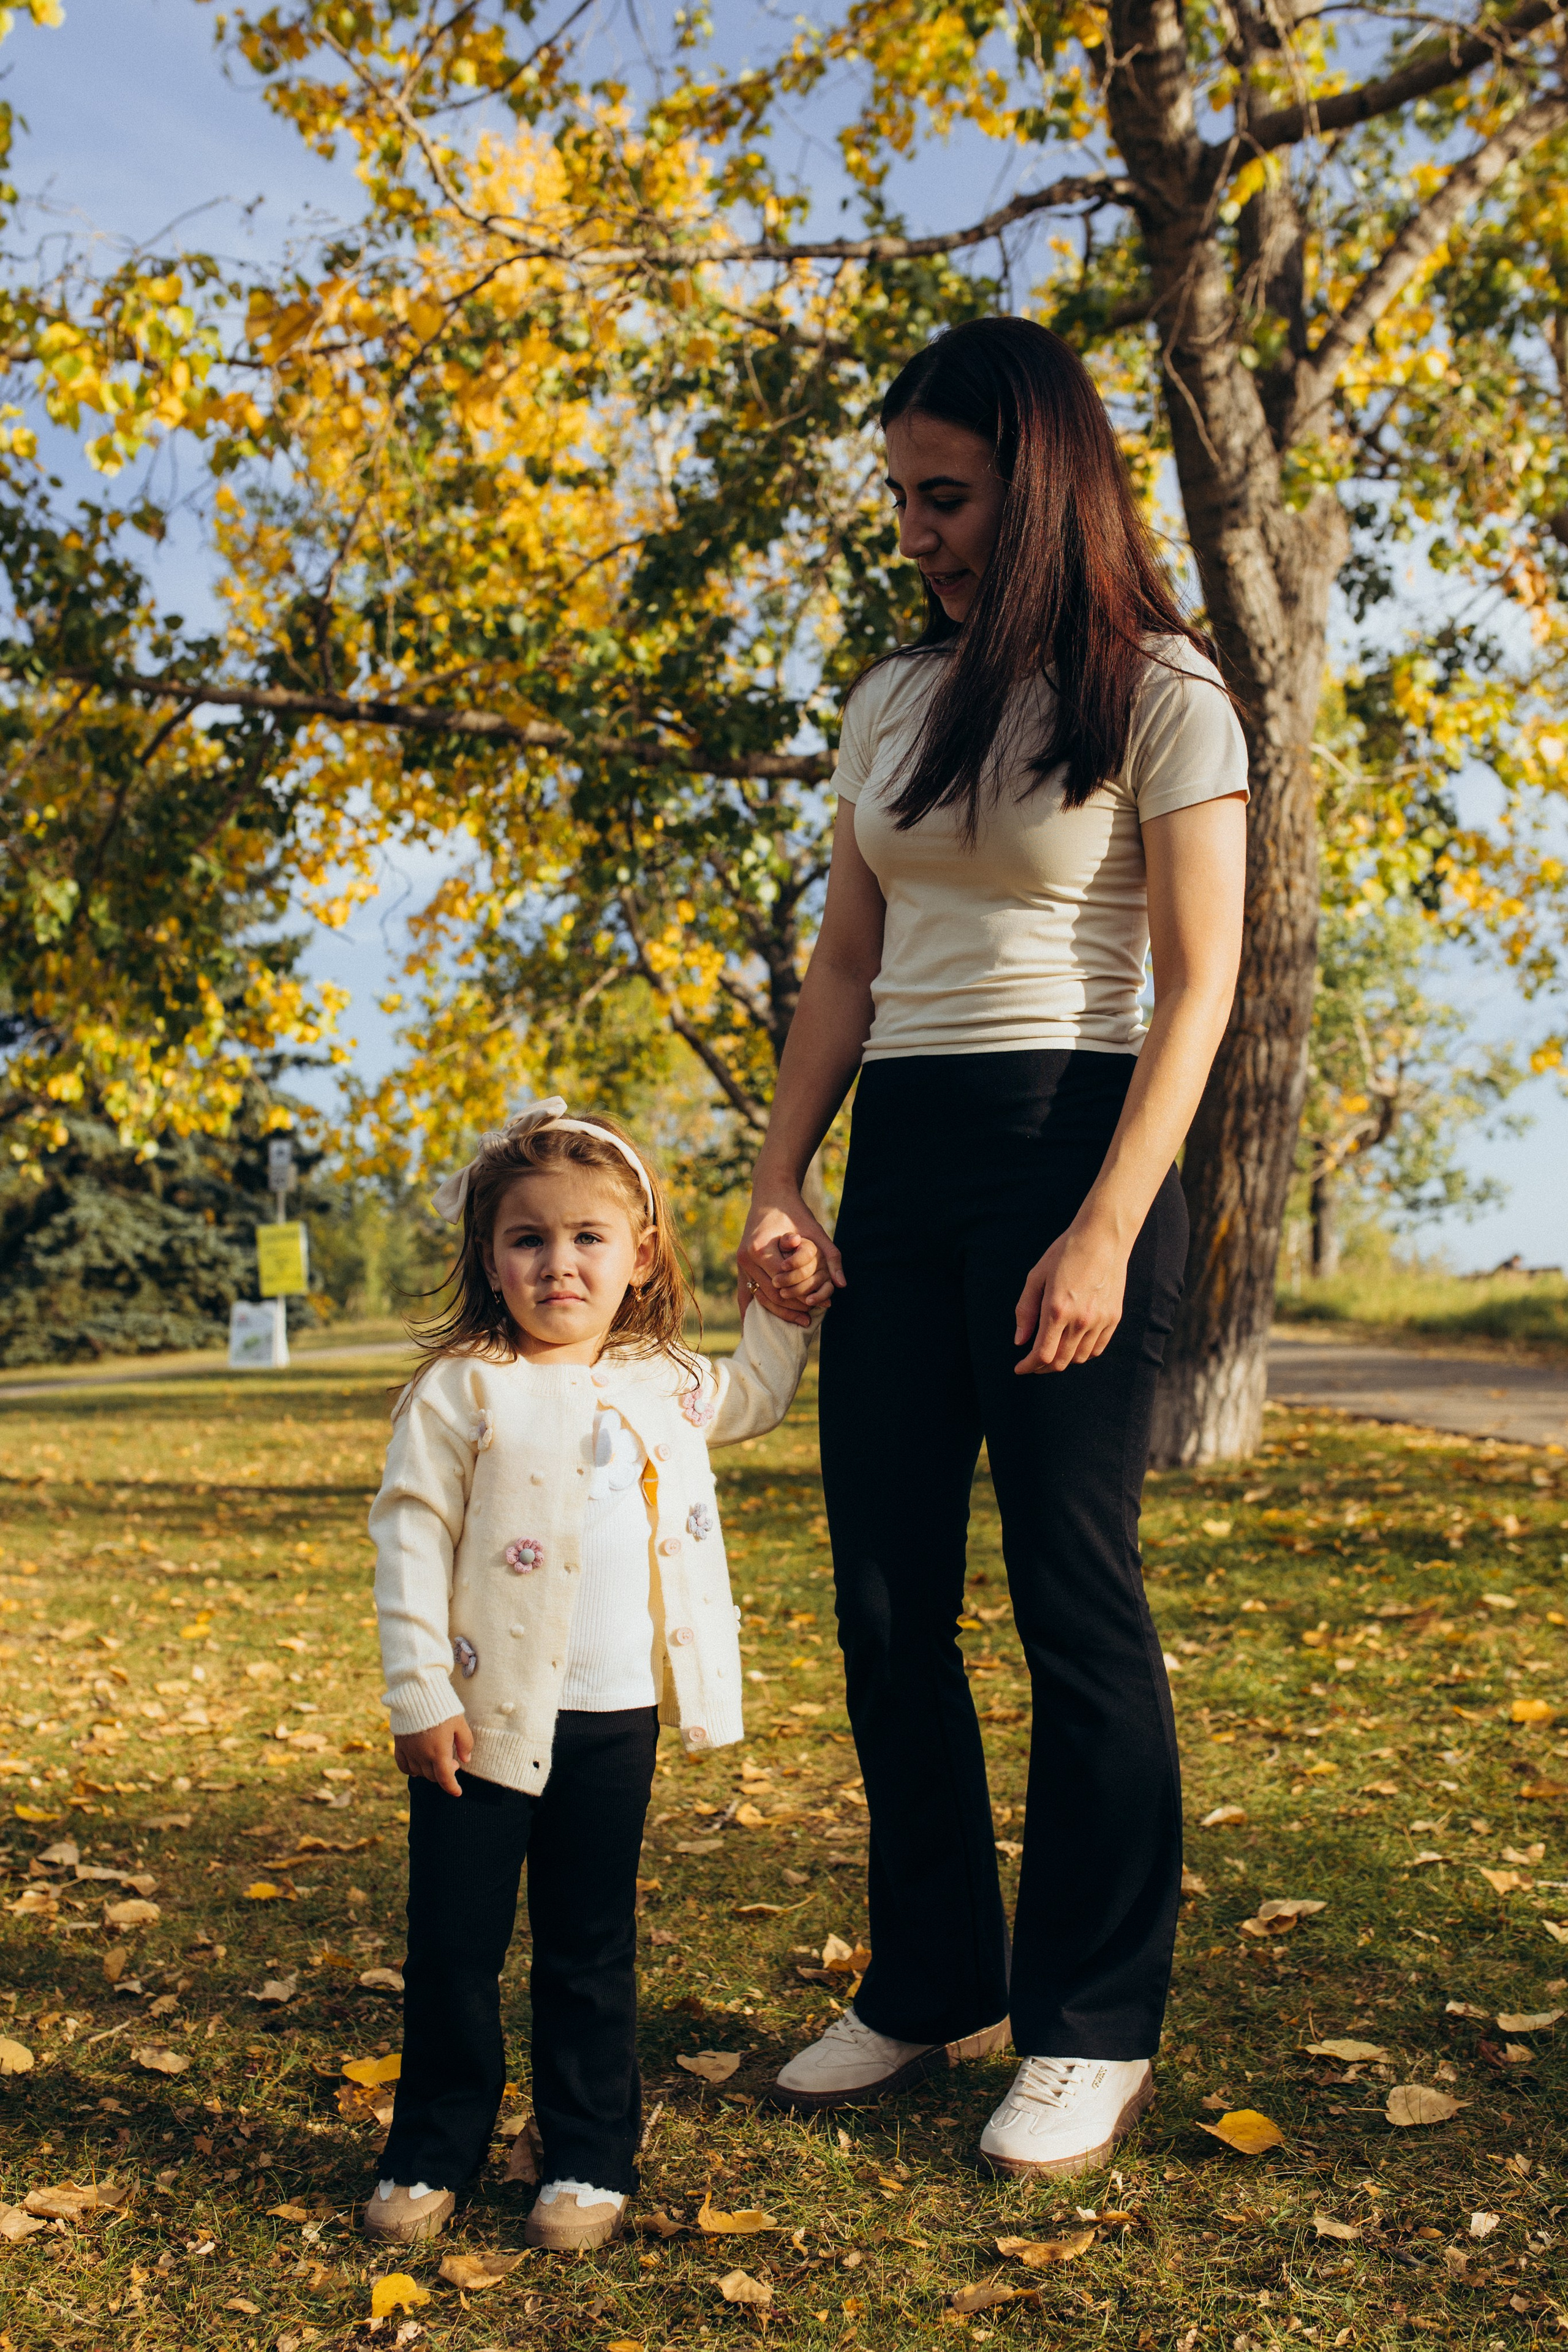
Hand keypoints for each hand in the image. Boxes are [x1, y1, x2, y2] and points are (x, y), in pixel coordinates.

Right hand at [393, 1713, 472, 1797]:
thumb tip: (466, 1760)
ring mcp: (409, 1751)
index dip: (452, 1788)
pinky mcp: (399, 1745)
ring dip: (429, 1771)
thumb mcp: (460, 1723)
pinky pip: (403, 1766)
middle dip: (444, 1774)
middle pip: (432, 1776)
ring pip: (418, 1772)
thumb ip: (465, 1743)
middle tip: (452, 1762)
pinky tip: (418, 1765)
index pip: (445, 1779)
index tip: (458, 1792)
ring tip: (437, 1760)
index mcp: (439, 1752)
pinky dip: (411, 1770)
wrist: (417, 1693)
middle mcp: (422, 1755)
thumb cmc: (442, 1707)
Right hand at [738, 1188, 843, 1325]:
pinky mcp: (740, 1265)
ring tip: (797, 1321)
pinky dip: (750, 1312)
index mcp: (760, 1249)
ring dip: (776, 1312)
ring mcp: (740, 1262)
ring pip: (758, 1297)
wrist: (771, 1195)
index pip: (782, 1285)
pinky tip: (753, 1330)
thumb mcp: (816, 1232)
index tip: (817, 1307)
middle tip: (809, 1320)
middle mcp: (746, 1257)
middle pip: (770, 1294)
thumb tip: (842, 1284)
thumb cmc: (795, 1212)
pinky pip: (744, 1294)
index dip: (800, 1298)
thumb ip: (831, 1257)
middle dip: (790, 1309)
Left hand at [1013, 1226, 1128, 1373]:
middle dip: (1041, 1368)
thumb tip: (1020, 1342)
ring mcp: (1100, 1320)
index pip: (1042, 1354)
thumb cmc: (1065, 1253)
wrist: (1102, 1237)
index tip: (1019, 1368)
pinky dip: (1083, 1353)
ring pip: (1079, 1358)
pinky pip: (1097, 1348)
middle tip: (1032, 1363)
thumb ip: (1026, 1311)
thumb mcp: (1036, 1277)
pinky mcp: (1114, 1317)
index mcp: (1057, 1309)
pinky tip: (1072, 1345)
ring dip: (1062, 1361)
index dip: (1028, 1366)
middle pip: (1060, 1362)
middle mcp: (1080, 1320)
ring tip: (1051, 1353)